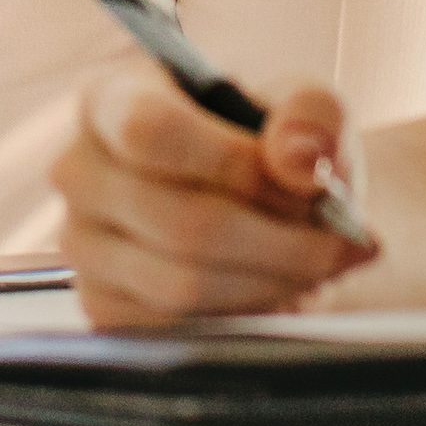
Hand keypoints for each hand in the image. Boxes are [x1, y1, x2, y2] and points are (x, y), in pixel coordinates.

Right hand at [52, 70, 380, 327]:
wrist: (262, 206)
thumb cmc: (273, 145)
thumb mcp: (304, 105)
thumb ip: (311, 113)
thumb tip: (297, 159)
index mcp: (112, 98)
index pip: (148, 130)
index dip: (234, 164)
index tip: (308, 185)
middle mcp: (79, 170)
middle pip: (178, 220)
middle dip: (281, 240)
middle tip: (346, 243)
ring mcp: (81, 243)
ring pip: (181, 283)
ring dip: (271, 282)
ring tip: (321, 266)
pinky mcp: (100, 304)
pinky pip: (175, 327)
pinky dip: (245, 317)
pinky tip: (280, 290)